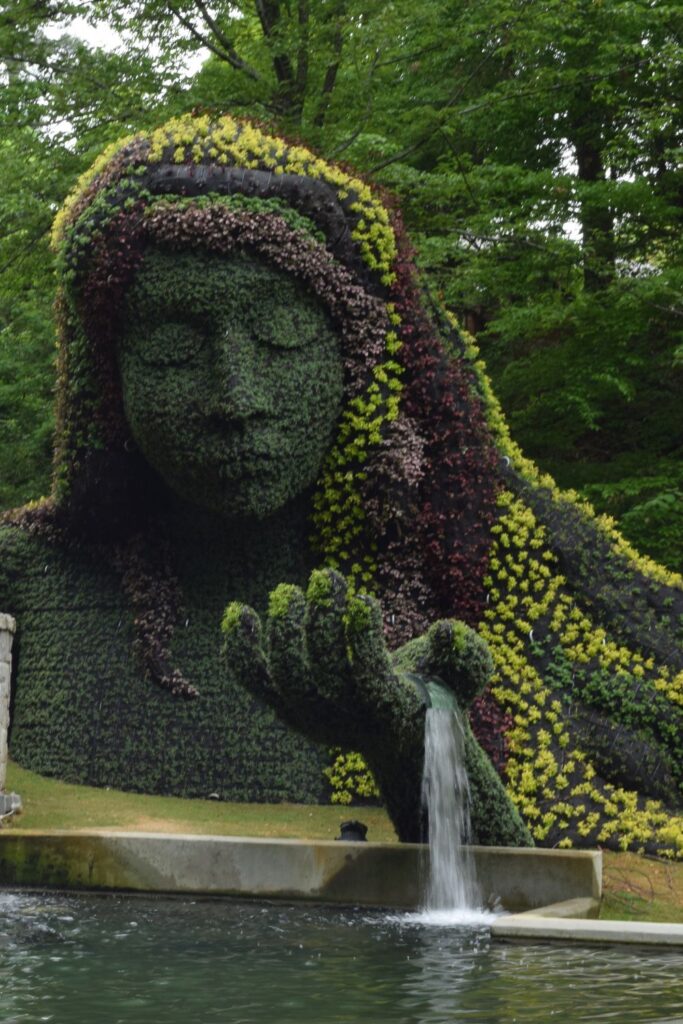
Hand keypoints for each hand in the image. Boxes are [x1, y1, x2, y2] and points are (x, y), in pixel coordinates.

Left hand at [221, 568, 530, 845]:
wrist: (403, 739)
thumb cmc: (437, 691)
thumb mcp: (466, 673)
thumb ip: (467, 655)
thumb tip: (446, 632)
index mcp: (391, 710)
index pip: (369, 681)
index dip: (361, 640)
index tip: (363, 599)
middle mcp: (346, 721)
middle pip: (319, 677)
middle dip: (319, 624)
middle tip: (325, 579)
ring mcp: (312, 718)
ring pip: (286, 678)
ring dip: (283, 629)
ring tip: (290, 590)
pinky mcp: (288, 708)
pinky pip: (256, 681)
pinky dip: (242, 649)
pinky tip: (239, 613)